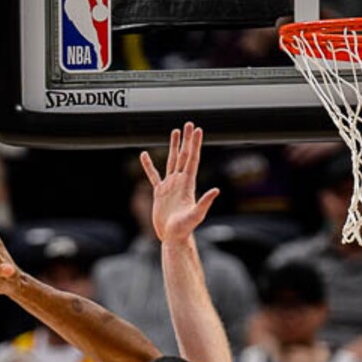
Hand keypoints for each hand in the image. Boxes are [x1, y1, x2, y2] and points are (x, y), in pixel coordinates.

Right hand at [140, 121, 219, 243]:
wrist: (173, 237)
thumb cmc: (185, 229)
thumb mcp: (196, 215)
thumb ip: (205, 202)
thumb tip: (216, 190)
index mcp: (188, 184)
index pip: (193, 159)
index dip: (195, 145)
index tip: (198, 130)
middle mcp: (180, 182)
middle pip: (184, 156)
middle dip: (187, 140)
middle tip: (189, 124)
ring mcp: (170, 186)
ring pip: (172, 161)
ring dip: (174, 146)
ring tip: (175, 131)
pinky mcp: (160, 193)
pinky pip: (153, 175)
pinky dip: (149, 165)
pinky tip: (144, 155)